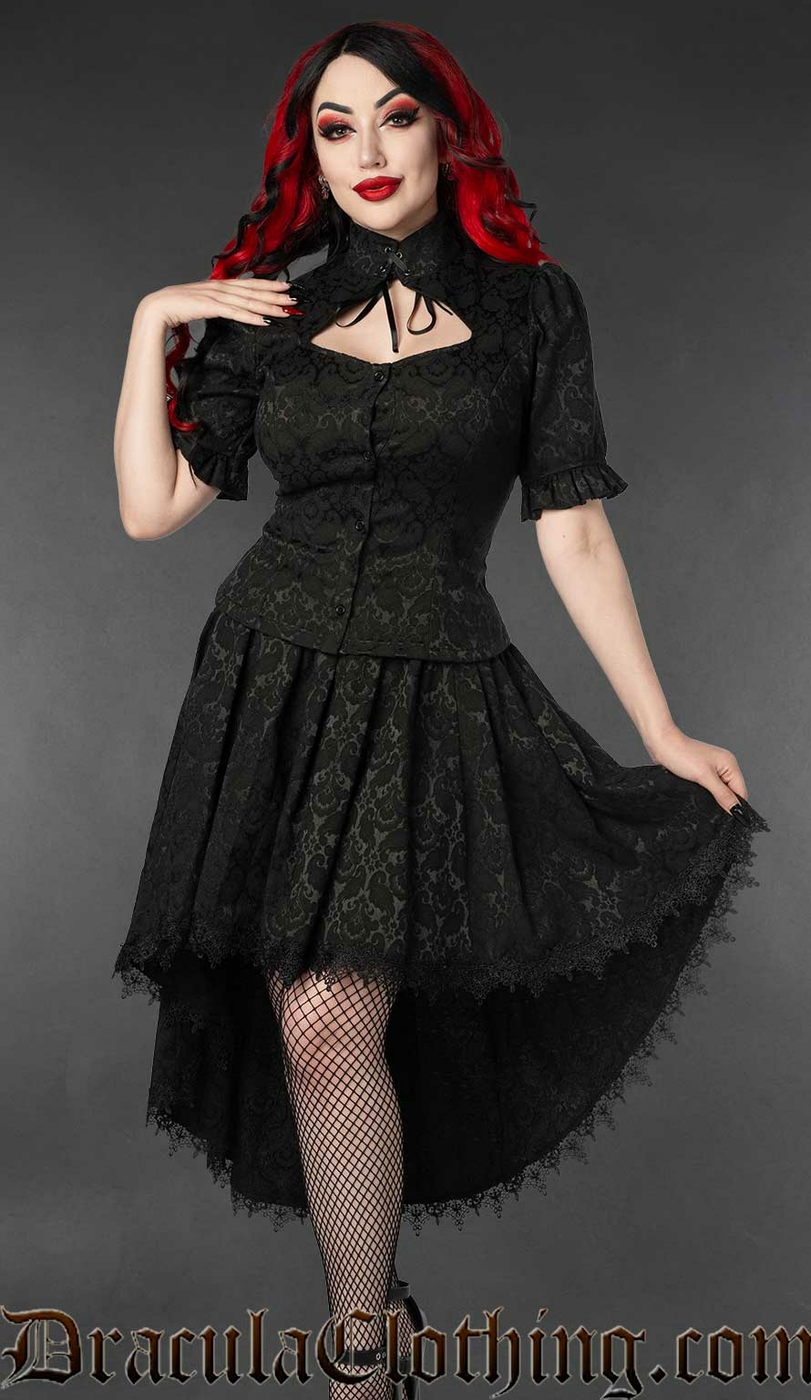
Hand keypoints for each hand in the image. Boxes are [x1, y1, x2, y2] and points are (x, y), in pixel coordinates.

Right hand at [140, 275, 301, 329]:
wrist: (156, 309)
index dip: (268, 285)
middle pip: (253, 291)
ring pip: (248, 301)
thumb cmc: (175, 309)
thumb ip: (216, 305)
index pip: (248, 284)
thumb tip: (228, 310)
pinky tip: (265, 321)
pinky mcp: (210, 307)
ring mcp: (215, 296)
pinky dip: (252, 317)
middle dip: (275, 295)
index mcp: (218, 286)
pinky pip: (235, 313)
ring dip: (269, 306)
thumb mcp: (201, 305)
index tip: (286, 287)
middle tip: (295, 298)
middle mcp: (219, 287)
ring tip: (287, 310)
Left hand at [643, 726, 747, 814]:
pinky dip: (706, 794)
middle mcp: (724, 766)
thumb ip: (722, 794)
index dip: (736, 807)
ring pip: (720, 792)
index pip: (741, 792)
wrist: (661, 744)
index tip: (729, 820)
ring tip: (704, 803)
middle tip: (713, 813)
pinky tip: (698, 797)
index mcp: (730, 765)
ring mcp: (712, 769)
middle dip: (724, 803)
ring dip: (714, 799)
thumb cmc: (681, 755)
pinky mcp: (701, 773)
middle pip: (731, 793)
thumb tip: (737, 810)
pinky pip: (709, 788)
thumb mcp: (704, 777)